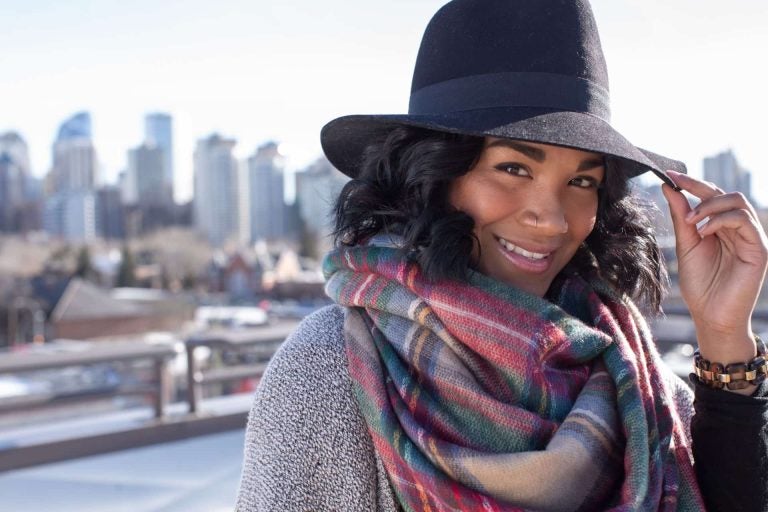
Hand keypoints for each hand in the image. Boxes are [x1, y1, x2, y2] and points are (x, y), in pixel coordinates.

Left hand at [662, 171, 766, 370]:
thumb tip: (669, 188)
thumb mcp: (686, 245)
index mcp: (721, 227)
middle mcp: (739, 229)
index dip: (691, 183)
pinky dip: (721, 220)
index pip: (710, 196)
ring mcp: (751, 238)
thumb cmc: (699, 285)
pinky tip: (703, 232)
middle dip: (699, 187)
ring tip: (691, 221)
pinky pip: (745, 221)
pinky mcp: (759, 249)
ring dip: (710, 205)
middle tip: (677, 187)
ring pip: (737, 202)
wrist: (710, 316)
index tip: (669, 174)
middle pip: (725, 193)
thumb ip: (681, 218)